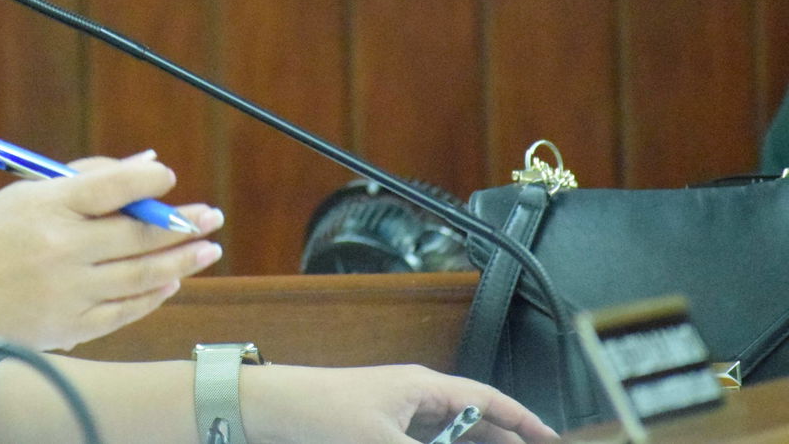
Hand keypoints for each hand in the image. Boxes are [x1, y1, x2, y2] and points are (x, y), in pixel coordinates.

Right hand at [0, 153, 223, 351]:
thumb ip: (86, 178)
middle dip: (182, 224)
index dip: (148, 180)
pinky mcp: (70, 326)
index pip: (112, 186)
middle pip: (137, 233)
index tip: (169, 177)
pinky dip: (152, 296)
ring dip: (181, 261)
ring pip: (140, 275)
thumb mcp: (25, 195)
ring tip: (207, 249)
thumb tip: (147, 165)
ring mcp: (68, 291)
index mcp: (47, 207)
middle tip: (211, 216)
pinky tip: (171, 282)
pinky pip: (125, 311)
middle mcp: (61, 249)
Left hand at [239, 364, 558, 443]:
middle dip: (499, 442)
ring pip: (447, 437)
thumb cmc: (324, 411)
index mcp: (424, 387)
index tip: (552, 439)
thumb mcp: (384, 442)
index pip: (488, 400)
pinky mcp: (379, 432)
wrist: (274, 411)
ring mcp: (398, 416)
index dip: (523, 420)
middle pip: (473, 423)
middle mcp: (416, 398)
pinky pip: (421, 443)